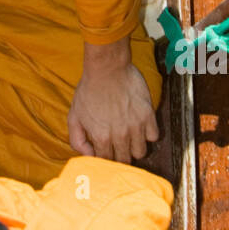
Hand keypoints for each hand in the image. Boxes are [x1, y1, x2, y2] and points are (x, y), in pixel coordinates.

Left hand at [69, 39, 158, 163]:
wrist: (107, 68)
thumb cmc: (89, 90)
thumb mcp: (74, 115)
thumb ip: (77, 140)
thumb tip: (88, 156)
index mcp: (101, 137)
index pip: (106, 161)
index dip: (105, 159)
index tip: (106, 152)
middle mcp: (120, 135)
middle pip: (125, 160)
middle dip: (120, 156)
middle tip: (117, 146)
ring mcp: (136, 126)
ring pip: (141, 152)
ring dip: (134, 147)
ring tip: (129, 137)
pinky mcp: (148, 115)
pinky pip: (154, 136)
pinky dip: (148, 135)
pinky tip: (140, 127)